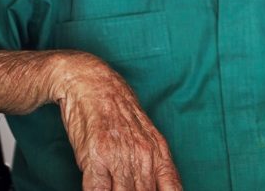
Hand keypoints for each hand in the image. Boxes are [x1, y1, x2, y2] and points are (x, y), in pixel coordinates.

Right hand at [51, 53, 181, 190]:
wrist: (93, 84)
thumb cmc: (117, 112)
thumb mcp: (144, 136)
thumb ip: (154, 163)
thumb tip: (163, 188)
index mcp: (158, 151)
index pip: (172, 189)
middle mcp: (143, 155)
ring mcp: (120, 156)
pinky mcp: (96, 156)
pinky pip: (98, 190)